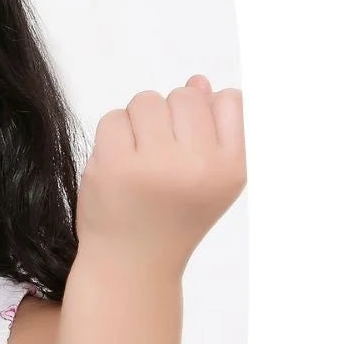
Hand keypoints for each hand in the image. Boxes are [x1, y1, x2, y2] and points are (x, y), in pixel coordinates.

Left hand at [74, 75, 246, 275]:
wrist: (132, 263)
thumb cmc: (171, 216)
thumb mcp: (208, 178)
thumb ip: (210, 128)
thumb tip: (198, 81)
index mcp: (232, 167)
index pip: (229, 100)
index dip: (204, 116)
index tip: (189, 149)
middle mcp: (199, 166)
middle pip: (183, 95)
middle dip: (168, 117)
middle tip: (159, 158)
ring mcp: (155, 165)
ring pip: (146, 101)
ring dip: (137, 123)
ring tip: (139, 159)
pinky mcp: (114, 166)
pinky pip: (113, 118)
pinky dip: (112, 137)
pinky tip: (117, 165)